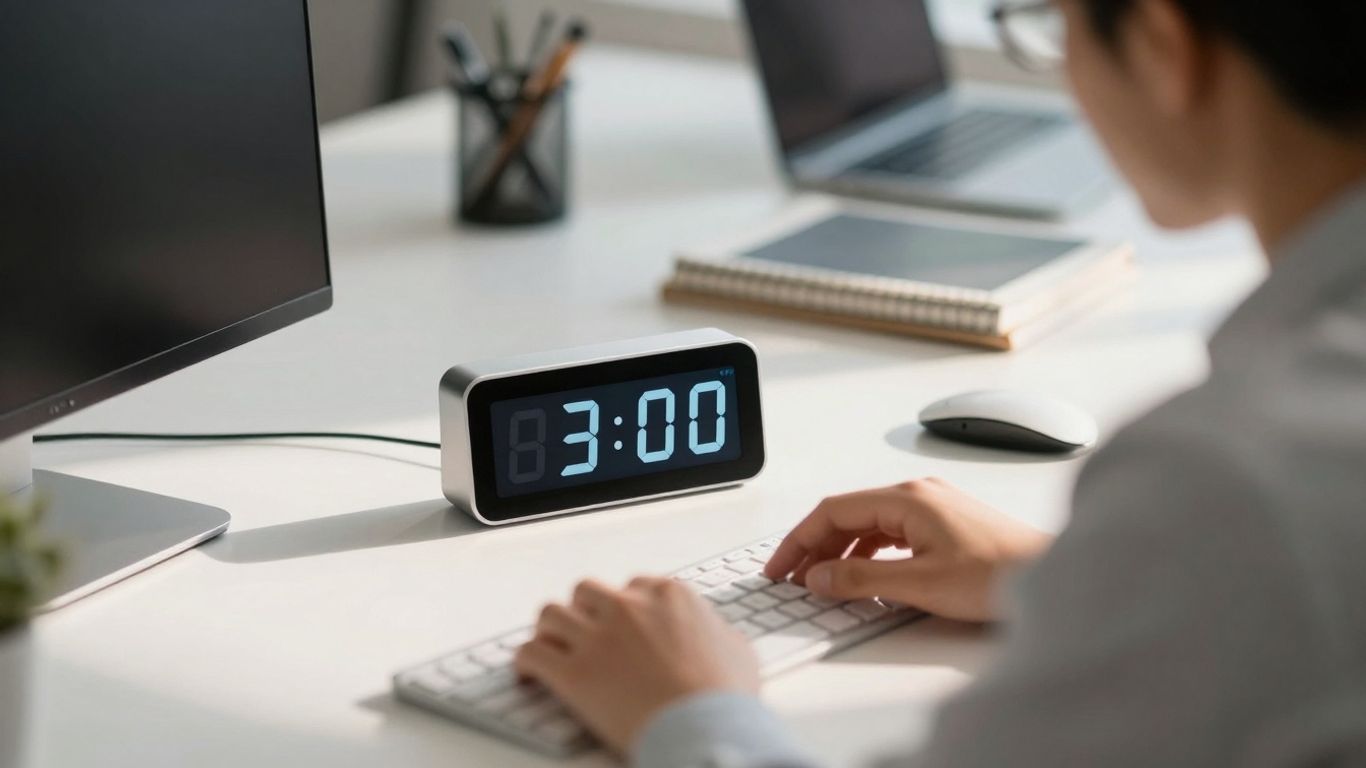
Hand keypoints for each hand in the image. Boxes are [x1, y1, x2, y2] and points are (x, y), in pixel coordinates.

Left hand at [515, 576, 759, 754]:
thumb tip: (716, 635)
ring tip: (552, 648)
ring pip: (550, 614)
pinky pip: (531, 654)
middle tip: (586, 634)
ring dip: (550, 631)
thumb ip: (718, 631)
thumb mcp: (738, 650)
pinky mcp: (572, 673)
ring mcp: (597, 638)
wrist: (706, 729)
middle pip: (586, 592)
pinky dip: (526, 663)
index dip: (626, 608)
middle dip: (584, 612)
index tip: (623, 625)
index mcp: (667, 595)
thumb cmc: (725, 696)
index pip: (633, 586)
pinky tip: (530, 675)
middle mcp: (627, 608)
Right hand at [764, 478, 1051, 622]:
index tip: (780, 567)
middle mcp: (917, 494)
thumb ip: (861, 581)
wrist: (1053, 575)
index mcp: (907, 498)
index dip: (799, 540)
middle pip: (847, 515)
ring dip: (840, 552)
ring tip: (822, 583)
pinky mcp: (944, 525)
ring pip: (868, 525)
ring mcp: (932, 507)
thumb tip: (819, 578)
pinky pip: (890, 533)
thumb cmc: (1000, 574)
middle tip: (793, 579)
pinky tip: (863, 577)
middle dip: (815, 547)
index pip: (833, 511)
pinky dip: (867, 554)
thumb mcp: (920, 583)